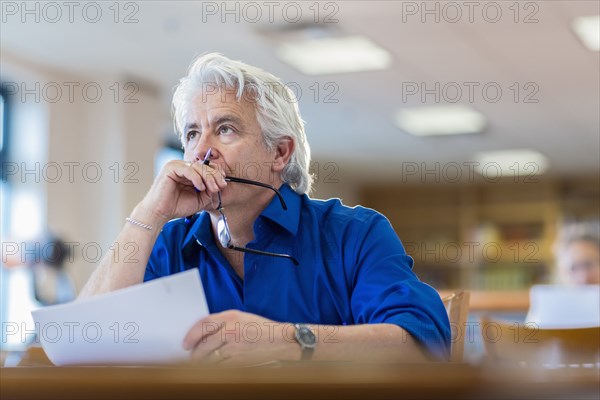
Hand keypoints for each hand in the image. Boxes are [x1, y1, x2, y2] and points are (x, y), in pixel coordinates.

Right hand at [137, 160, 226, 225]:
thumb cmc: (177, 206)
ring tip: (212, 188)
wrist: (160, 213)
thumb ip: (210, 191)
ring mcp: (177, 166)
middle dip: (215, 176)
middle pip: (205, 166)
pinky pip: (189, 169)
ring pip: (198, 167)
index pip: (207, 167)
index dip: (217, 174)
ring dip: (208, 177)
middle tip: (221, 186)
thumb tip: (221, 184)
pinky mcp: (171, 168)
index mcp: (190, 173)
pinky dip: (197, 178)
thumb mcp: (200, 199)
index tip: (223, 183)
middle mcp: (184, 167)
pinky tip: (201, 187)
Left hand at [183, 310, 300, 365]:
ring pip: (209, 357)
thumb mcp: (240, 317)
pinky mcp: (238, 360)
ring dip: (201, 361)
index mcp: (230, 317)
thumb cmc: (260, 327)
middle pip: (203, 344)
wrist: (279, 340)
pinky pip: (219, 366)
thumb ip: (222, 321)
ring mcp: (234, 346)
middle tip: (191, 355)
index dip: (191, 335)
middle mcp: (230, 331)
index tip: (186, 342)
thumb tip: (204, 331)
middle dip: (194, 352)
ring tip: (199, 362)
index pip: (203, 324)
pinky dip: (212, 367)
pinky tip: (211, 367)